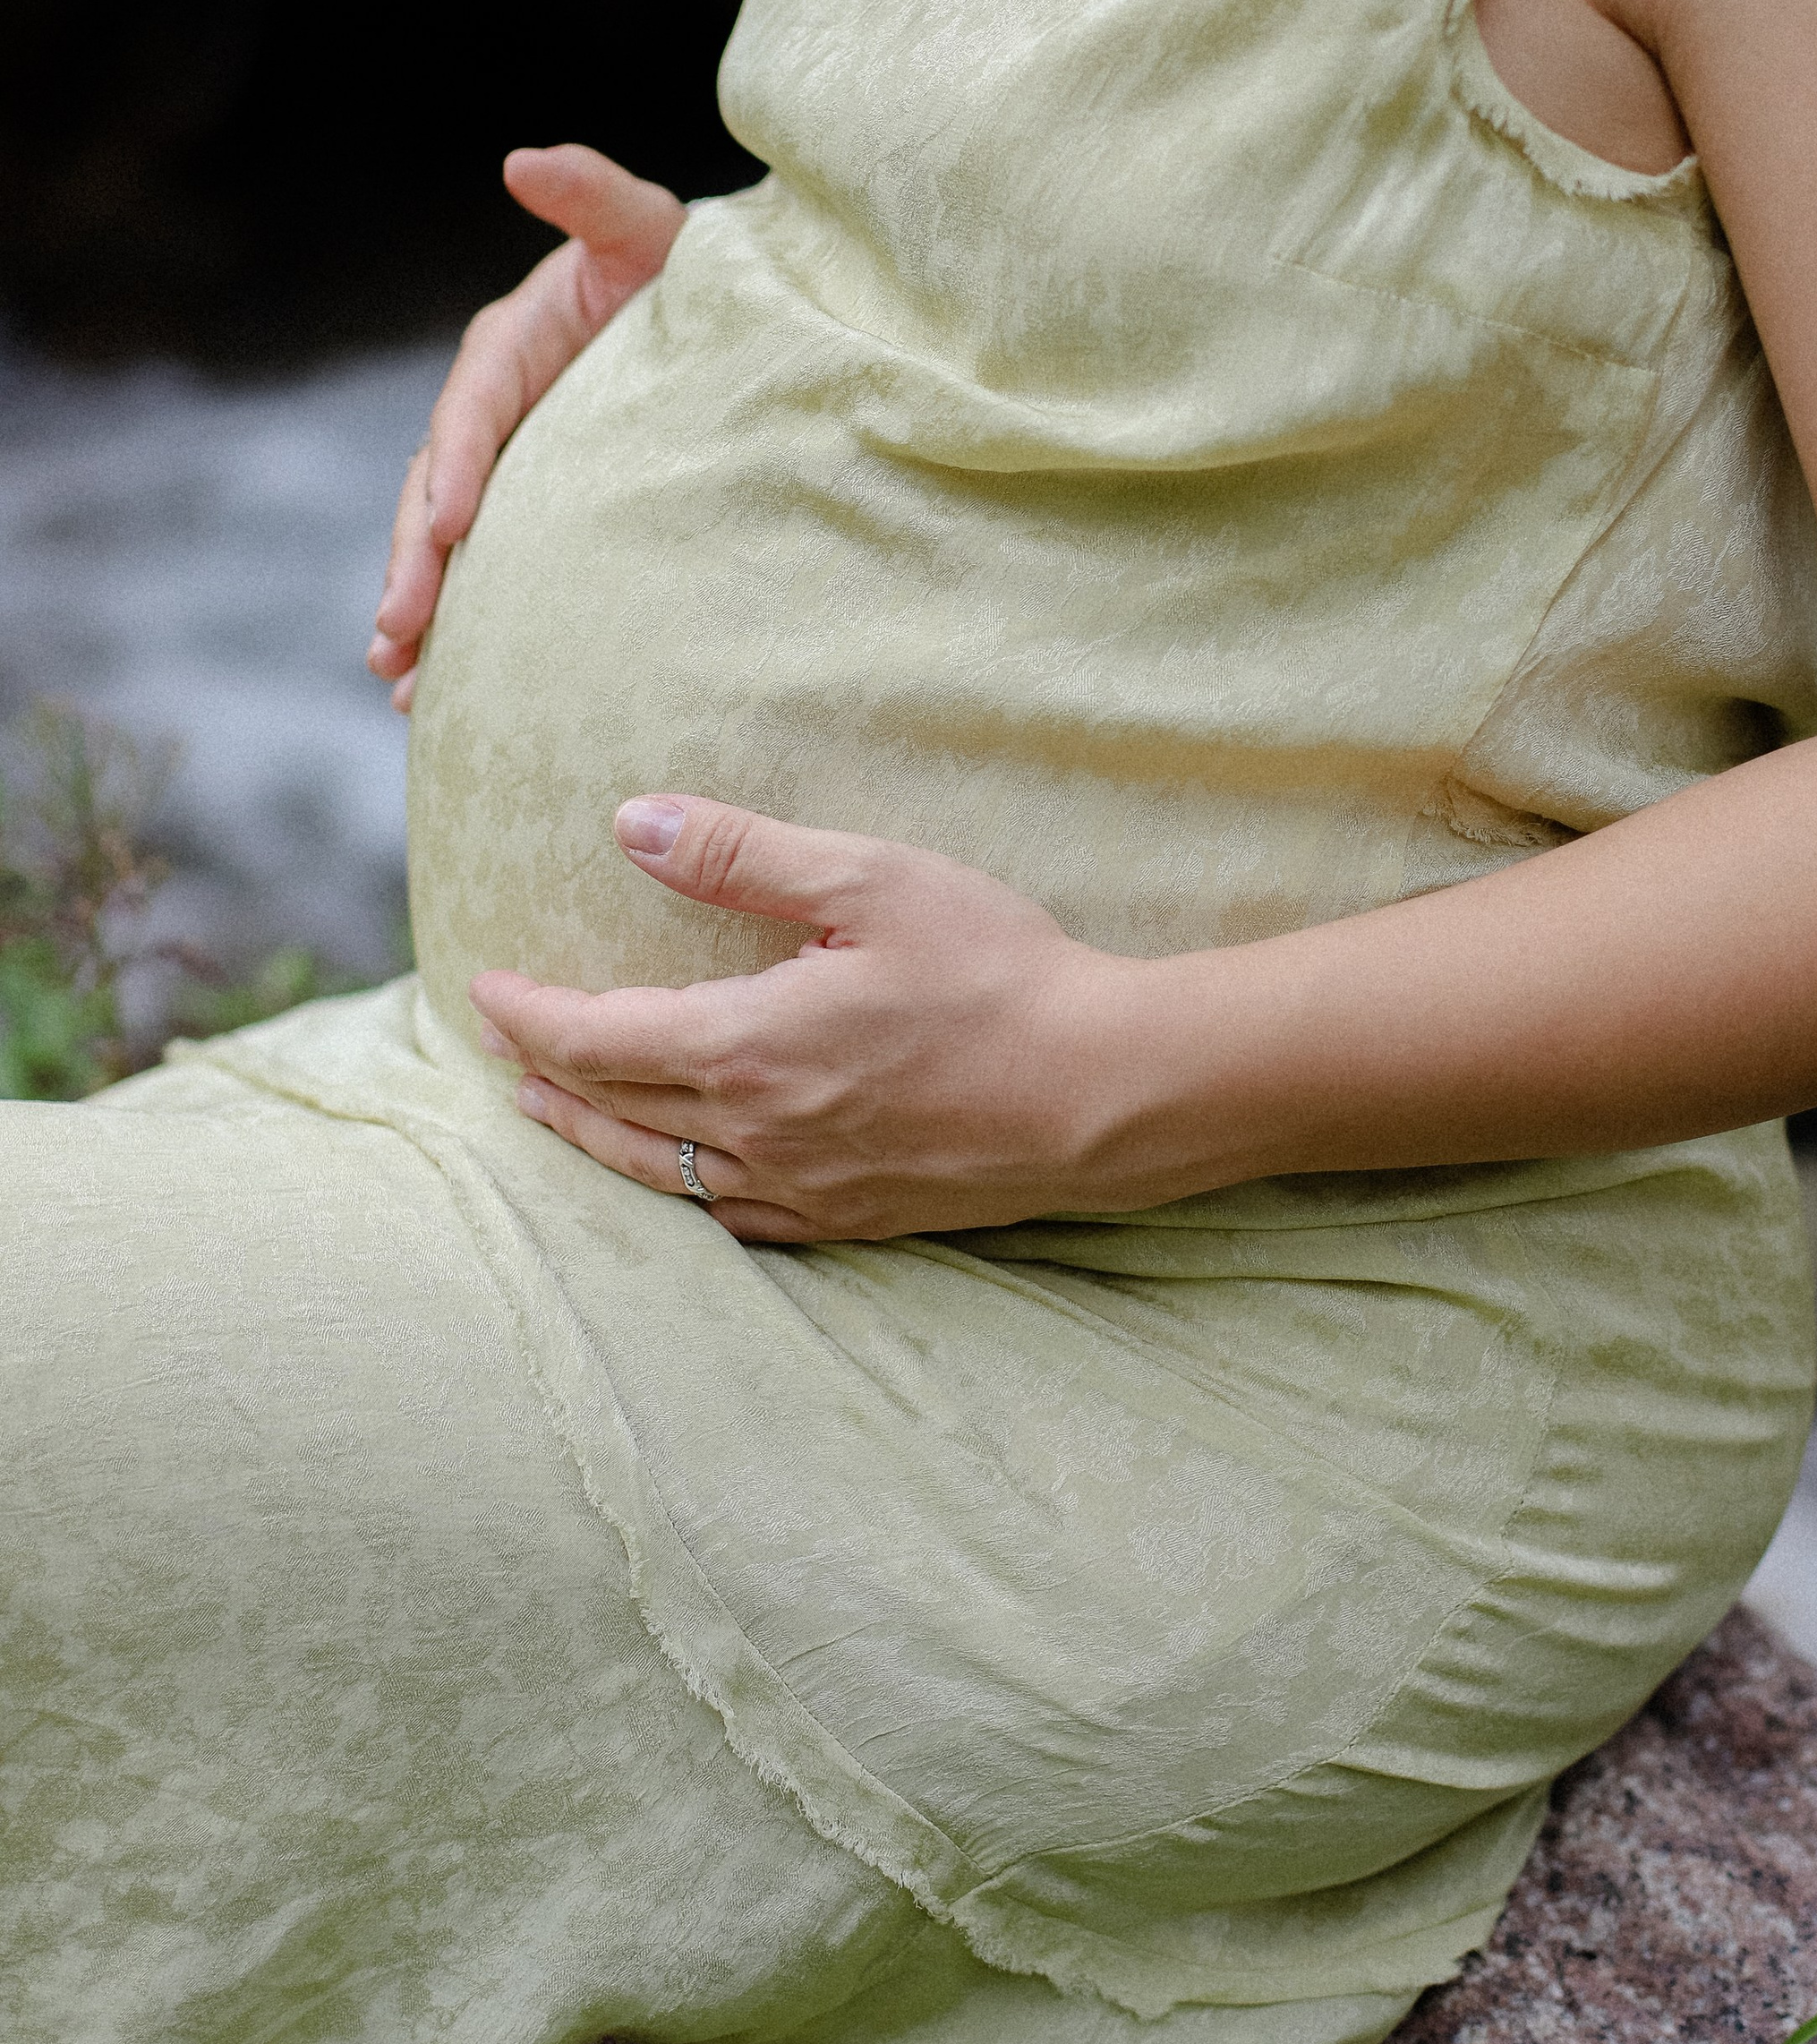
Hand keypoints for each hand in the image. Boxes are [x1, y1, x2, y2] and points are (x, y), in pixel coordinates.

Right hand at [369, 145, 684, 709]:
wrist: (722, 321)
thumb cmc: (688, 270)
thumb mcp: (650, 228)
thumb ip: (595, 195)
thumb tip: (521, 160)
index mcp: (509, 347)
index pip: (473, 410)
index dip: (461, 467)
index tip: (456, 528)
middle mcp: (492, 411)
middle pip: (438, 491)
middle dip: (414, 563)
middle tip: (397, 633)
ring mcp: (506, 466)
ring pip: (445, 543)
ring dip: (418, 609)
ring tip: (400, 677)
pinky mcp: (528, 510)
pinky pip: (481, 569)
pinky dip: (455, 625)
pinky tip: (434, 689)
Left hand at [466, 795, 1137, 1243]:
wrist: (1106, 1091)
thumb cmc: (998, 972)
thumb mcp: (869, 880)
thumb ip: (739, 853)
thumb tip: (628, 823)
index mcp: (747, 1046)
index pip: (596, 1037)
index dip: (529, 1014)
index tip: (483, 987)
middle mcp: (757, 1132)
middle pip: (612, 1108)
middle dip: (543, 1070)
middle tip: (500, 1041)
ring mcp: (803, 1188)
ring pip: (658, 1173)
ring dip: (590, 1135)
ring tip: (547, 1108)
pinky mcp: (853, 1220)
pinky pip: (730, 1217)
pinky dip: (674, 1192)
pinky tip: (672, 1176)